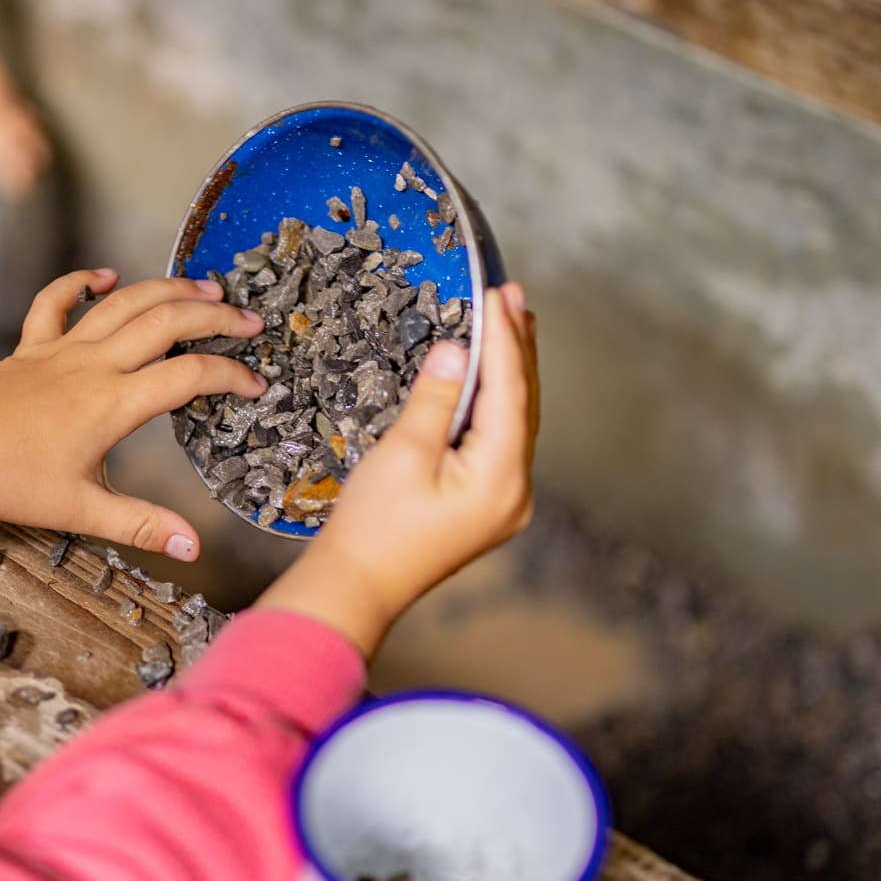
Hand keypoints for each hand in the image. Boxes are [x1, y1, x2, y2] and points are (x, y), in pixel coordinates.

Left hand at [0, 269, 266, 557]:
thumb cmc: (8, 483)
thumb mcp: (80, 511)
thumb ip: (141, 525)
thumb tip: (193, 546)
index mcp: (111, 404)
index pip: (188, 377)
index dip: (230, 376)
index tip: (256, 386)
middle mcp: (92, 365)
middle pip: (165, 321)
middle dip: (214, 314)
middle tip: (248, 320)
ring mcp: (59, 349)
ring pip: (123, 302)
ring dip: (167, 288)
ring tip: (204, 286)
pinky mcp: (30, 346)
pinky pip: (57, 300)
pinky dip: (83, 281)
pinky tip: (106, 275)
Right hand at [256, 284, 539, 656]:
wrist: (356, 587)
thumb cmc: (373, 526)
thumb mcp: (403, 451)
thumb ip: (437, 396)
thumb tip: (459, 350)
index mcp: (501, 477)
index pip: (510, 391)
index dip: (504, 338)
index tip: (500, 293)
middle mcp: (516, 492)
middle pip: (523, 407)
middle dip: (517, 349)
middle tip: (513, 296)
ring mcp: (504, 503)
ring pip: (515, 425)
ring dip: (510, 375)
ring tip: (512, 324)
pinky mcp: (485, 508)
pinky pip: (501, 444)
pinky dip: (497, 407)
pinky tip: (489, 383)